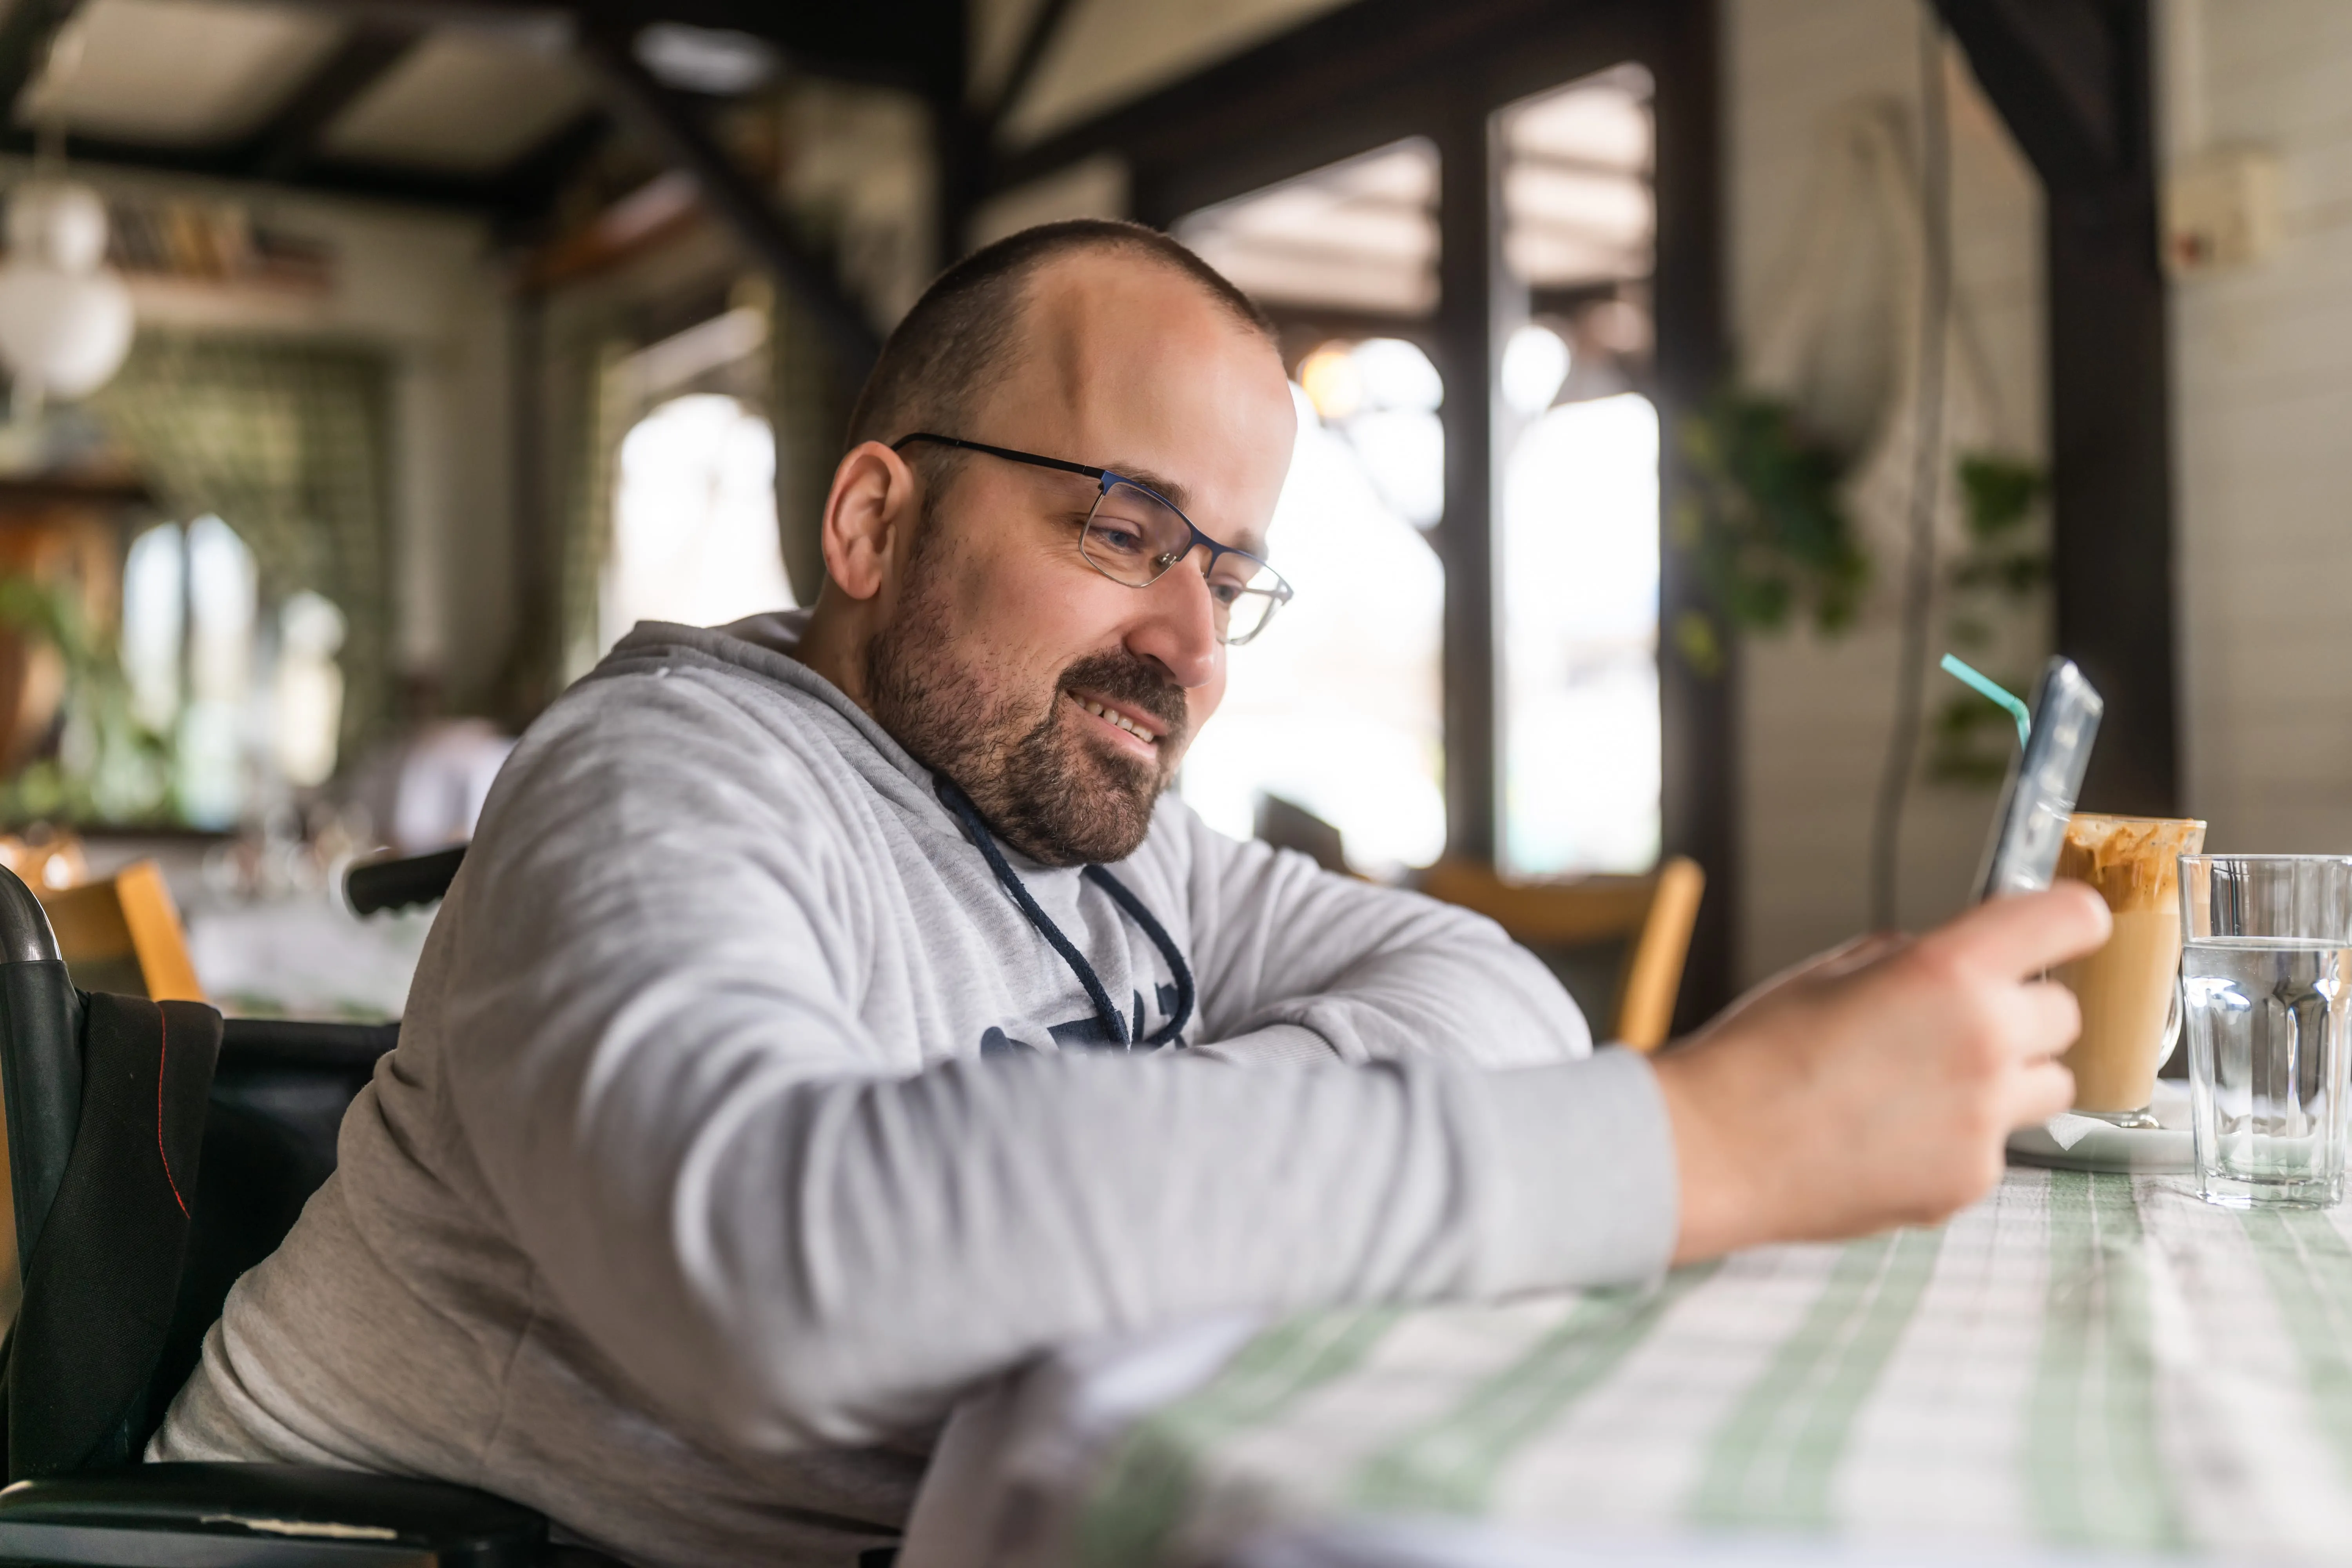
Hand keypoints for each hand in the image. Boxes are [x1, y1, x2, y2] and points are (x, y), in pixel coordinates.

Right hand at [1651, 884, 2109, 1262]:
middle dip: (2019, 1013)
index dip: (2070, 921)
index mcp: (1948, 972)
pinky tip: (1889, 1138)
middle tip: (1955, 1025)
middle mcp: (1983, 1041)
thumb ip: (1912, 961)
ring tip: (1925, 1087)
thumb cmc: (1758, 1054)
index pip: (2071, 920)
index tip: (2062, 932)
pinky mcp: (1971, 1179)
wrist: (1713, 1150)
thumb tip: (1961, 967)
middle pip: (2063, 1014)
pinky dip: (1958, 1137)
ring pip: (2046, 1086)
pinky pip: (1995, 1145)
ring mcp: (1984, 1120)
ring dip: (2006, 1077)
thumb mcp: (1831, 973)